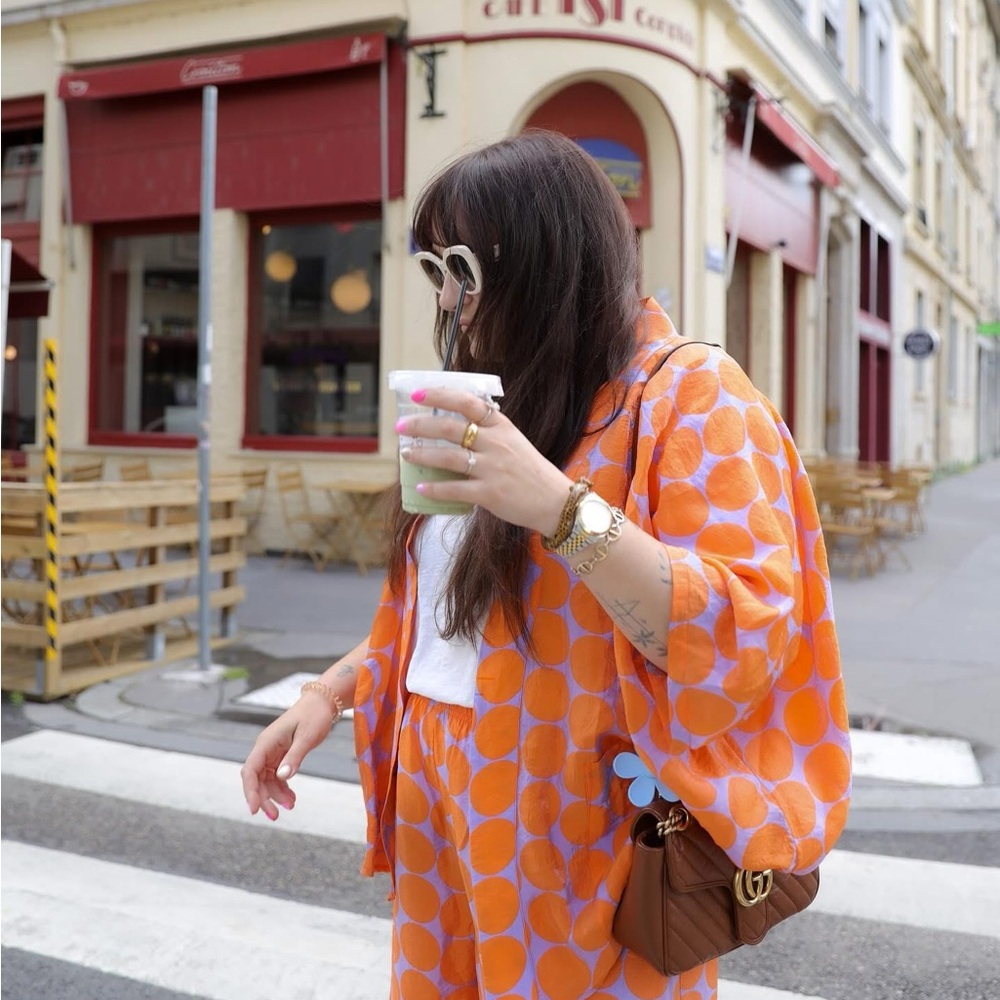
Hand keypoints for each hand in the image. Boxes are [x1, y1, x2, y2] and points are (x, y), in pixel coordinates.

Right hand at [240, 697, 334, 820]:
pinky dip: (282, 788)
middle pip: (256, 779)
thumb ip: (294, 757)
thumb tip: (282, 777)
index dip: (250, 791)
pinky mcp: (281, 755)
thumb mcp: (307, 737)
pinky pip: (276, 776)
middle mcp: (265, 748)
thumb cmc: (314, 716)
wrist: (322, 702)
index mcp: (266, 742)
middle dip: (264, 798)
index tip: (254, 809)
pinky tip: (291, 798)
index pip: (250, 770)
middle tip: (275, 816)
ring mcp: (272, 752)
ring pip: (266, 780)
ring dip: (275, 795)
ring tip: (291, 805)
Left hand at [397, 387, 572, 533]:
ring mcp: (492, 468)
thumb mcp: (514, 440)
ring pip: (448, 457)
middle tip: (401, 427)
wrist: (555, 500)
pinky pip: (456, 490)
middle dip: (421, 425)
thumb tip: (457, 420)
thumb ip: (489, 430)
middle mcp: (496, 443)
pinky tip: (422, 487)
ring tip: (405, 454)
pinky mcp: (490, 493)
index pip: (467, 402)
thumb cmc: (530, 470)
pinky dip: (436, 488)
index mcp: (501, 425)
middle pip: (450, 427)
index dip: (439, 395)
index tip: (417, 394)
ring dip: (422, 454)